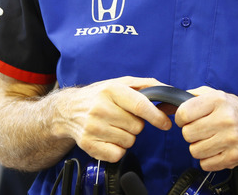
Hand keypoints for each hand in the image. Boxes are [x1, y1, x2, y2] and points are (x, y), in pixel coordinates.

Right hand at [53, 76, 171, 161]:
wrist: (69, 110)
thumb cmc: (101, 95)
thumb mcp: (121, 83)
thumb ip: (147, 85)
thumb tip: (169, 91)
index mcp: (111, 90)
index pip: (139, 105)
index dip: (156, 116)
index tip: (166, 123)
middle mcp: (100, 108)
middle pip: (137, 127)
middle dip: (137, 125)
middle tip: (125, 118)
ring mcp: (93, 127)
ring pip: (129, 141)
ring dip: (127, 137)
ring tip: (115, 127)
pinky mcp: (88, 144)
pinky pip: (117, 154)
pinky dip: (118, 149)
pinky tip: (109, 138)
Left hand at [174, 86, 237, 170]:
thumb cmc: (234, 110)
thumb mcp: (215, 95)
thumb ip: (191, 96)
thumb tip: (165, 104)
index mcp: (218, 101)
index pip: (184, 113)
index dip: (181, 118)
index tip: (187, 119)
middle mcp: (225, 119)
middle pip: (187, 134)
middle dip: (190, 133)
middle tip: (200, 130)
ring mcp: (230, 139)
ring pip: (194, 150)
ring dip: (198, 147)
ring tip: (209, 139)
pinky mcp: (233, 157)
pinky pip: (205, 164)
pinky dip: (207, 159)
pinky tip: (216, 149)